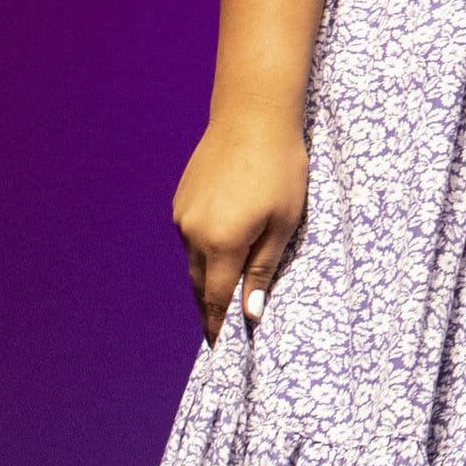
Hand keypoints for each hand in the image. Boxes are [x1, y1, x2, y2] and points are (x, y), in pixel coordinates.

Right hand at [171, 114, 307, 342]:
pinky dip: (206, 251)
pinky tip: (222, 250)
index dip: (220, 326)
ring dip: (210, 278)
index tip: (224, 349)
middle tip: (224, 331)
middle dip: (212, 309)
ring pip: (195, 261)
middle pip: (202, 285)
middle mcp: (192, 234)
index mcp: (221, 243)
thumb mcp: (284, 221)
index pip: (217, 299)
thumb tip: (250, 313)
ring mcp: (182, 217)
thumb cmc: (280, 168)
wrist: (252, 117)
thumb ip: (263, 269)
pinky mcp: (180, 201)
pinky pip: (192, 238)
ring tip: (227, 293)